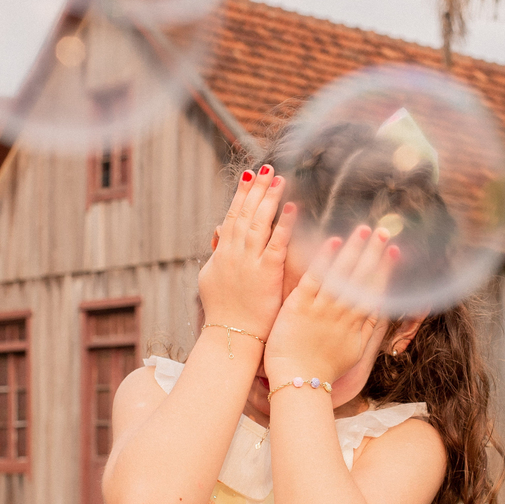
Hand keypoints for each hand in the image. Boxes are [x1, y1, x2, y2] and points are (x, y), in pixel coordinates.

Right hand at [199, 166, 296, 338]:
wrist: (231, 336)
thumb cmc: (224, 311)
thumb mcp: (211, 279)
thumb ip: (218, 254)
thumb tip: (219, 233)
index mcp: (223, 253)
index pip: (232, 216)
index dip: (241, 195)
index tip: (250, 176)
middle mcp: (234, 253)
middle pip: (246, 213)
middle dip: (257, 189)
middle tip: (267, 167)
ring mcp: (249, 263)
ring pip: (259, 223)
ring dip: (270, 199)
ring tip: (280, 179)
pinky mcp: (266, 274)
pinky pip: (276, 244)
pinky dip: (284, 225)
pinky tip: (292, 208)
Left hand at [265, 224, 398, 385]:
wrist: (297, 381)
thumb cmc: (323, 369)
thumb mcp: (353, 352)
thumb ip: (366, 329)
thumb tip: (379, 310)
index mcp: (356, 324)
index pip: (375, 290)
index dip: (386, 269)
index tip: (395, 251)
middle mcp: (343, 314)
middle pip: (363, 278)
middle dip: (374, 253)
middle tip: (384, 232)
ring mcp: (322, 309)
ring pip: (342, 274)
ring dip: (354, 250)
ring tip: (364, 230)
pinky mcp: (300, 306)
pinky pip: (315, 278)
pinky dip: (324, 260)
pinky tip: (333, 242)